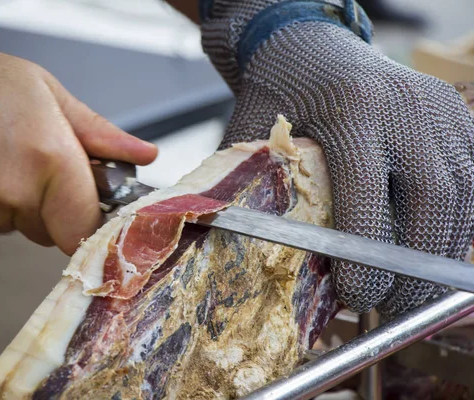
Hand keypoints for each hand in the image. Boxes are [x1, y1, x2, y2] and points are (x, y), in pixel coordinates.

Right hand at [0, 17, 156, 254]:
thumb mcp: (43, 91)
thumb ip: (99, 134)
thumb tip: (140, 154)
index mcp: (46, 159)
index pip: (88, 226)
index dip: (92, 215)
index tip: (91, 200)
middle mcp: (12, 196)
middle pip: (56, 228)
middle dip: (55, 201)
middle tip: (35, 157)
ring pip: (21, 225)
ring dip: (19, 200)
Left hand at [201, 1, 473, 317]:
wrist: (310, 43)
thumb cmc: (277, 89)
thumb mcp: (252, 129)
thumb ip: (256, 184)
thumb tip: (258, 254)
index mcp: (351, 108)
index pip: (369, 192)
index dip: (366, 254)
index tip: (354, 298)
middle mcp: (407, 105)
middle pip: (433, 198)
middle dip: (414, 267)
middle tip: (390, 307)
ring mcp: (441, 107)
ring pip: (465, 193)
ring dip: (442, 252)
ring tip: (411, 291)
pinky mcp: (458, 112)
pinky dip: (459, 224)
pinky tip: (432, 252)